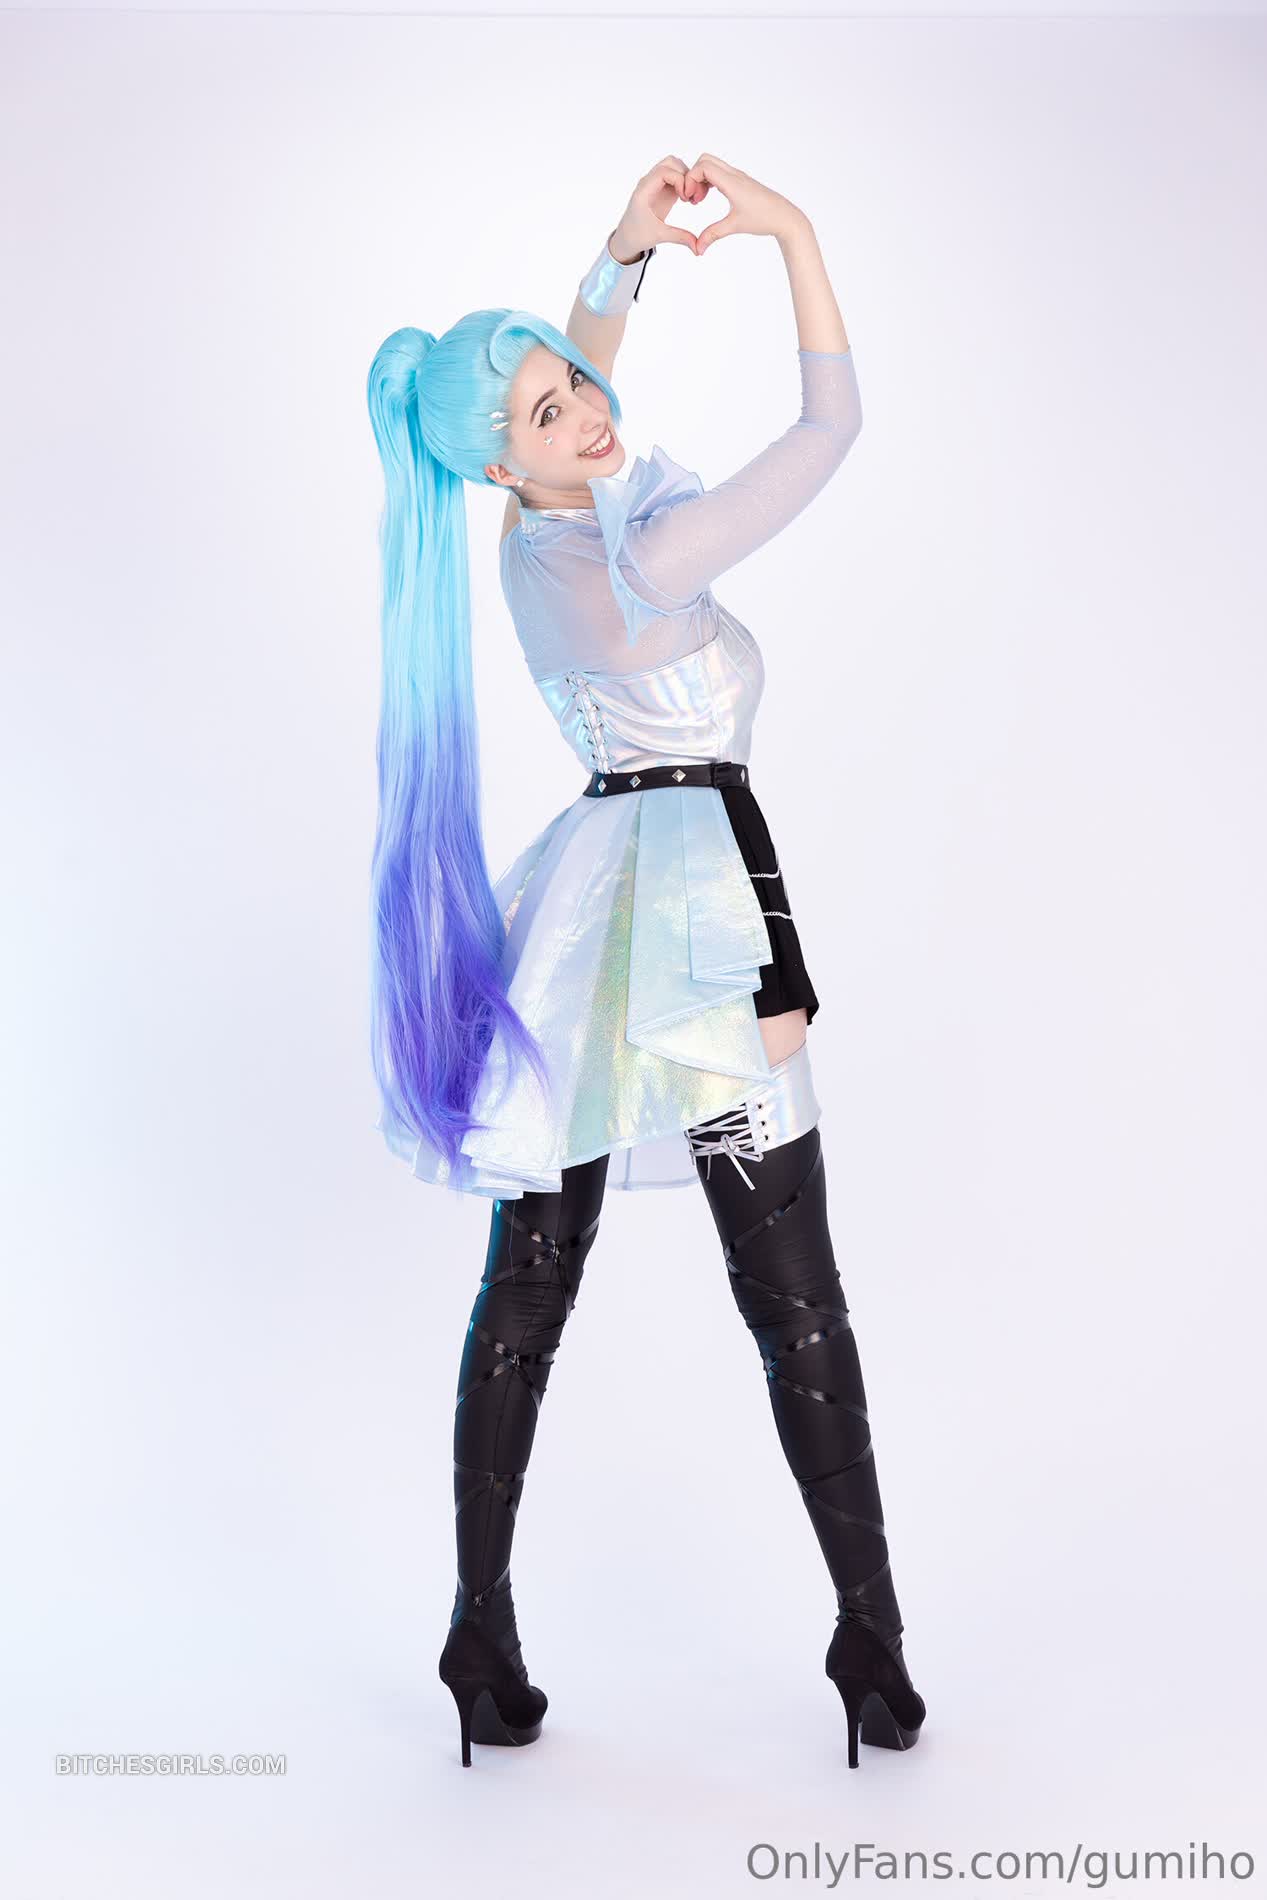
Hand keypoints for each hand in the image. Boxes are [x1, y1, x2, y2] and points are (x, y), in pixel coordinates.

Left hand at [610, 156, 707, 261]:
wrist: (627, 238)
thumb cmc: (637, 236)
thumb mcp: (659, 236)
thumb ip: (679, 237)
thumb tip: (698, 248)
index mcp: (644, 191)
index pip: (664, 171)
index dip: (679, 179)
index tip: (685, 197)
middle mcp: (649, 182)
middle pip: (671, 162)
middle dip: (685, 175)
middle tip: (690, 196)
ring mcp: (655, 183)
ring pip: (674, 166)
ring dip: (686, 177)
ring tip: (690, 197)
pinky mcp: (661, 188)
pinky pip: (675, 176)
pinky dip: (684, 182)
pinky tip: (687, 199)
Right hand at [682, 154, 805, 251]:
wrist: (785, 217)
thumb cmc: (763, 219)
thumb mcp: (735, 226)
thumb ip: (713, 235)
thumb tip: (698, 249)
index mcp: (732, 182)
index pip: (703, 167)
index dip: (690, 179)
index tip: (689, 199)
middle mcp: (734, 175)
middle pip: (705, 160)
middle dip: (693, 176)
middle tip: (693, 198)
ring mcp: (738, 176)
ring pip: (712, 164)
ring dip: (701, 178)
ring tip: (699, 200)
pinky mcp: (740, 181)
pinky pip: (719, 172)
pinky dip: (709, 180)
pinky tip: (708, 197)